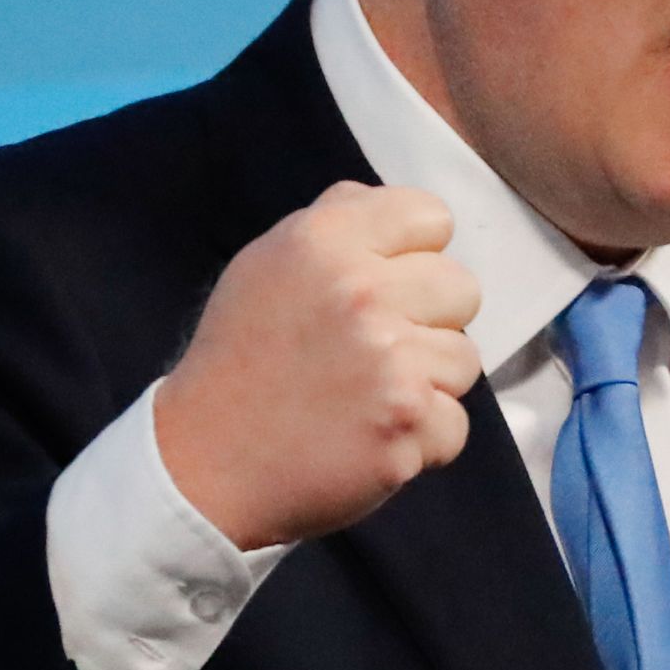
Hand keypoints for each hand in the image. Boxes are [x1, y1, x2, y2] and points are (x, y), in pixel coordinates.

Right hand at [155, 182, 482, 548]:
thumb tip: (389, 203)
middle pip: (463, 288)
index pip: (430, 216)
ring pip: (465, 359)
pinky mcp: (407, 425)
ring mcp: (390, 362)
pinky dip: (421, 441)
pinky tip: (370, 439)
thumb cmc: (243, 361)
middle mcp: (362, 293)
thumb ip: (334, 223)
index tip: (385, 287)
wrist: (204, 466)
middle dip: (428, 321)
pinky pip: (455, 424)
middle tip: (375, 351)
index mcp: (324, 242)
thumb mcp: (266, 266)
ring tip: (368, 398)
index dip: (414, 254)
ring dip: (426, 384)